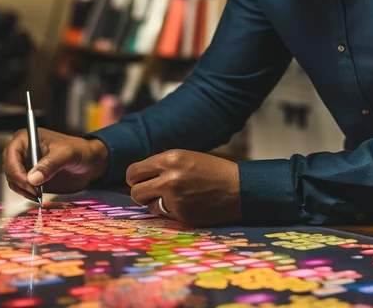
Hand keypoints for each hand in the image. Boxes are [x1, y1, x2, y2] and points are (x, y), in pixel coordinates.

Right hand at [2, 127, 109, 201]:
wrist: (88, 162)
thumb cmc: (79, 151)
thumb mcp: (67, 154)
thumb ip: (51, 164)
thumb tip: (32, 179)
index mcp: (27, 138)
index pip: (10, 154)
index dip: (16, 170)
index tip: (28, 184)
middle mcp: (22, 151)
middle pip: (9, 168)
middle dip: (19, 182)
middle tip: (35, 193)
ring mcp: (25, 164)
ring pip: (13, 180)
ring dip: (23, 190)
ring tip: (39, 195)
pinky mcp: (30, 177)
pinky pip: (21, 187)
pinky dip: (27, 194)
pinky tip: (38, 196)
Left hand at [126, 150, 240, 226]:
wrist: (238, 189)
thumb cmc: (212, 171)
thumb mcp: (186, 158)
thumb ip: (162, 165)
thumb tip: (138, 177)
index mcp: (170, 159)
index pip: (134, 171)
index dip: (135, 178)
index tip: (141, 181)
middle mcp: (169, 178)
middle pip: (135, 191)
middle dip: (140, 193)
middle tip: (150, 193)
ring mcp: (175, 198)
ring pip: (148, 205)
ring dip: (155, 203)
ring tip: (172, 198)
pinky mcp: (182, 214)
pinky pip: (164, 214)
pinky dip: (170, 211)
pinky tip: (186, 205)